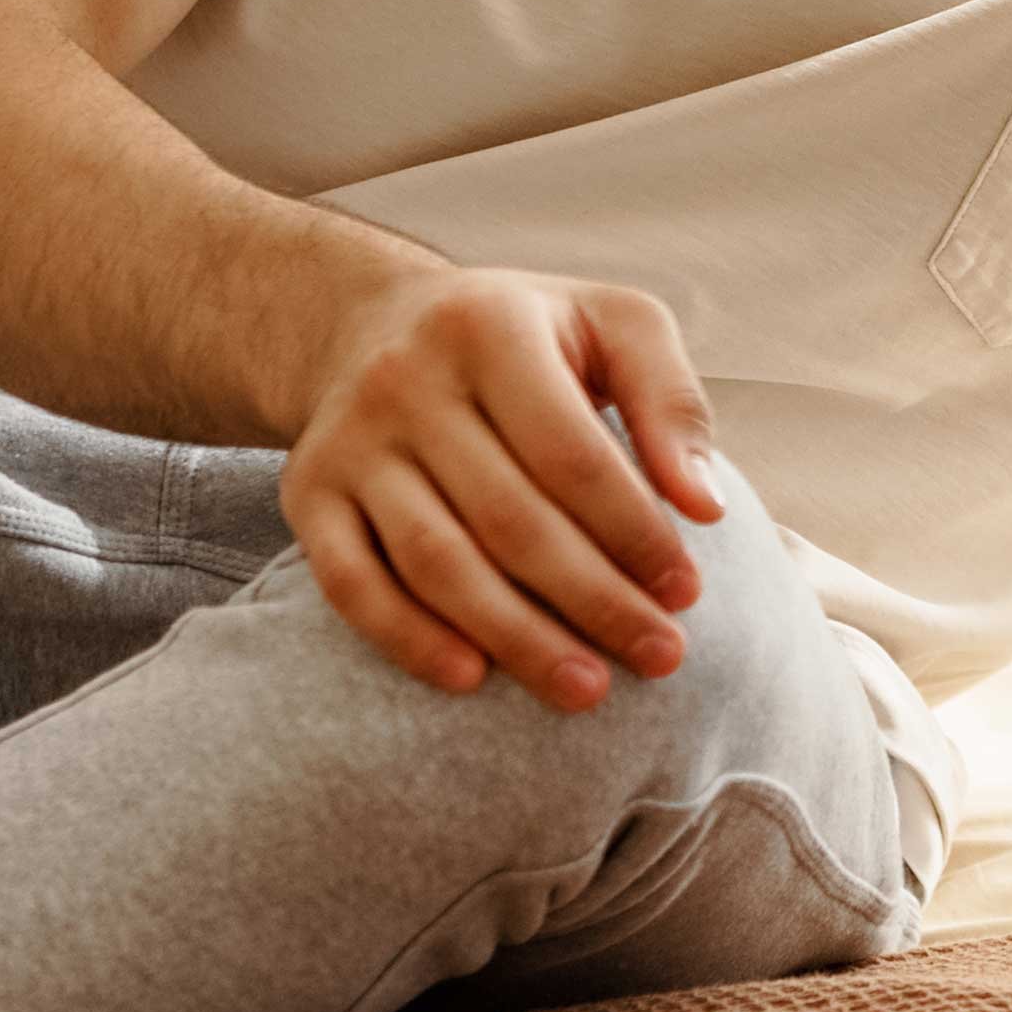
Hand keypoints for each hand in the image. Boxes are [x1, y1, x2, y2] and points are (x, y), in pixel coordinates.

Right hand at [280, 265, 725, 708]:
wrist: (374, 323)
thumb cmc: (527, 334)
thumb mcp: (613, 323)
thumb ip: (671, 400)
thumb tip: (704, 507)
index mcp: (491, 327)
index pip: (571, 454)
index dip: (634, 532)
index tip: (688, 593)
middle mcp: (406, 381)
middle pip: (509, 517)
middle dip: (593, 599)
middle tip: (660, 657)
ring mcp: (349, 442)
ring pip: (435, 559)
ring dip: (515, 635)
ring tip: (586, 689)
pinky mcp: (307, 492)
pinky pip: (351, 582)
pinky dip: (408, 637)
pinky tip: (470, 678)